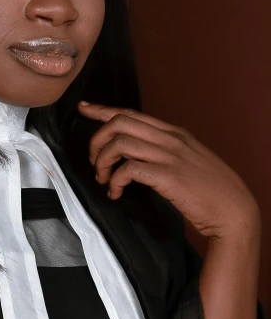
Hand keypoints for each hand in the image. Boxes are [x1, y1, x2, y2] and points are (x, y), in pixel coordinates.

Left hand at [77, 102, 259, 241]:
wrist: (234, 211)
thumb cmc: (211, 190)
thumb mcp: (188, 160)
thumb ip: (165, 151)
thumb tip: (137, 152)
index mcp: (174, 133)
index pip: (131, 113)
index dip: (103, 109)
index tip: (84, 108)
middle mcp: (170, 139)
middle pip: (119, 122)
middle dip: (97, 140)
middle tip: (95, 162)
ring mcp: (169, 156)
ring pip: (119, 143)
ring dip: (103, 162)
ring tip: (105, 180)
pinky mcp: (167, 176)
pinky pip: (128, 169)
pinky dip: (115, 181)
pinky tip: (116, 194)